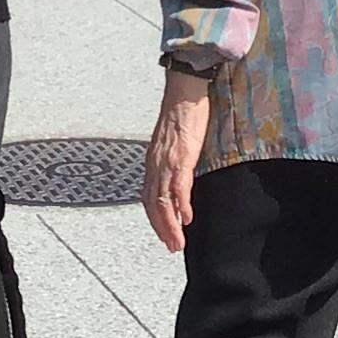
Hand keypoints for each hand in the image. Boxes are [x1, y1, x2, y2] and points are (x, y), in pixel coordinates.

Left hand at [142, 69, 211, 252]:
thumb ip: (172, 160)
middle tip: (172, 246)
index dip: (155, 219)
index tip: (164, 234)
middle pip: (153, 205)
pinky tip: (188, 218)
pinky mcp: (182, 157)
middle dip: (162, 229)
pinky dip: (183, 206)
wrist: (184, 91)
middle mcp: (155, 165)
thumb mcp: (172, 142)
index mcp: (153, 162)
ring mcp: (167, 162)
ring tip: (178, 242)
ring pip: (164, 202)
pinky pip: (179, 187)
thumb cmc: (181, 113)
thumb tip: (178, 175)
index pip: (149, 197)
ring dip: (171, 225)